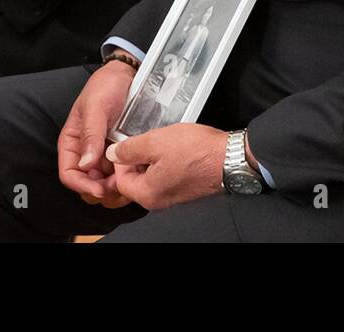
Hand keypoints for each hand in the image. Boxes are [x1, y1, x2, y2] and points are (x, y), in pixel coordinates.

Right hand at [57, 60, 138, 207]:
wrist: (128, 76)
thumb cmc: (106, 86)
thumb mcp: (96, 107)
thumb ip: (90, 135)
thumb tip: (85, 164)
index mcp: (72, 142)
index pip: (69, 174)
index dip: (82, 185)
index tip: (101, 189)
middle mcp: (85, 152)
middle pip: (86, 183)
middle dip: (101, 190)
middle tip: (119, 186)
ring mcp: (102, 154)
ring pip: (103, 183)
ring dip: (115, 188)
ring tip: (130, 180)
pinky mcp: (118, 154)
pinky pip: (118, 174)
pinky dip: (126, 179)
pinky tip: (137, 173)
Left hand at [106, 124, 229, 210]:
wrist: (230, 158)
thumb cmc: (196, 151)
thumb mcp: (156, 142)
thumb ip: (130, 149)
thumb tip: (113, 154)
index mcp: (148, 194)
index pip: (120, 180)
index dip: (122, 159)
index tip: (130, 144)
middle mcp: (159, 201)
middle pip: (135, 180)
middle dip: (137, 159)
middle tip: (147, 141)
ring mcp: (173, 198)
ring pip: (151, 178)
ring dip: (152, 160)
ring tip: (163, 143)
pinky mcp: (185, 191)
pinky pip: (166, 178)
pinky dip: (165, 164)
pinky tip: (175, 150)